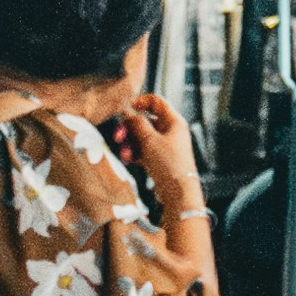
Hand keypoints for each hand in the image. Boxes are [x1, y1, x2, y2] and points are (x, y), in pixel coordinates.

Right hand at [105, 88, 201, 213]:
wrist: (178, 193)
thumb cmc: (169, 164)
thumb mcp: (150, 140)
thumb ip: (137, 123)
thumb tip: (128, 112)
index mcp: (174, 121)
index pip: (156, 102)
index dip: (140, 102)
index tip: (126, 109)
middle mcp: (171, 131)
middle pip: (146, 121)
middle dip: (130, 129)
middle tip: (118, 136)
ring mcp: (166, 146)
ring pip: (143, 137)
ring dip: (130, 144)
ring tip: (125, 155)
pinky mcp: (161, 159)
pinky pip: (144, 150)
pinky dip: (135, 153)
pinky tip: (128, 160)